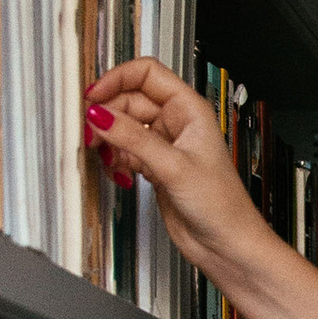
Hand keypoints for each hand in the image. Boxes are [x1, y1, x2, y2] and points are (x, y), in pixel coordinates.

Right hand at [86, 58, 270, 291]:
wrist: (226, 244)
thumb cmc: (221, 205)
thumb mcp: (173, 166)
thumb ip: (133, 138)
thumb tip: (100, 114)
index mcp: (189, 109)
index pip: (146, 73)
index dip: (117, 79)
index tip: (94, 96)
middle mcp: (176, 122)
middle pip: (129, 100)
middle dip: (107, 114)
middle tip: (91, 134)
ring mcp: (164, 144)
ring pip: (124, 126)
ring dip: (109, 139)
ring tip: (105, 156)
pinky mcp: (154, 166)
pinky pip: (125, 151)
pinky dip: (116, 159)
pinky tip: (118, 173)